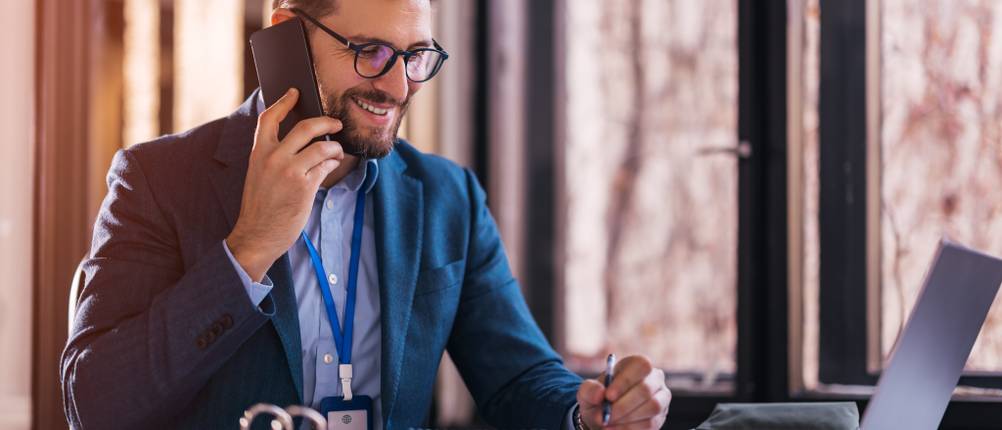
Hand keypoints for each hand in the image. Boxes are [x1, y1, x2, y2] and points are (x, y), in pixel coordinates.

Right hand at [226, 88, 344, 280]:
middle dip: (326, 122)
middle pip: (306, 127)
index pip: (268, 118)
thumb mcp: (258, 174)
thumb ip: (274, 156)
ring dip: (334, 148)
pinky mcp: (305, 186)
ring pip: (322, 147)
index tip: (295, 92)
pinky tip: (332, 165)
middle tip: (336, 124)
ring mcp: (290, 171)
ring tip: (336, 152)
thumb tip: (303, 141)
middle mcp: (273, 158)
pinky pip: (326, 166)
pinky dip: (332, 164)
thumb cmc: (260, 206)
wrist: (256, 235)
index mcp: (258, 153)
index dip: (283, 102)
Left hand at [577, 355, 669, 428]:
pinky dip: (630, 428)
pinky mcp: (660, 417)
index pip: (641, 366)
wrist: (605, 415)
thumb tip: (600, 393)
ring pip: (652, 408)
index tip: (608, 396)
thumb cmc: (599, 398)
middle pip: (646, 390)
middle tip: (605, 417)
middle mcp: (655, 379)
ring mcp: (661, 398)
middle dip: (623, 405)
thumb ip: (590, 389)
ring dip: (627, 418)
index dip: (625, 381)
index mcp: (638, 364)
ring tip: (607, 423)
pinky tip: (613, 429)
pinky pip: (651, 423)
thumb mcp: (588, 392)